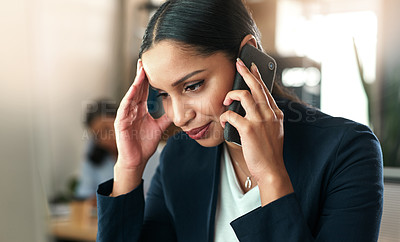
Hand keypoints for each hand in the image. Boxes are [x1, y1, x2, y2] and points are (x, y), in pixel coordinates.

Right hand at [112, 60, 170, 195]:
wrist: (136, 160)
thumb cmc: (144, 144)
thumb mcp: (159, 127)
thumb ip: (166, 117)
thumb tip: (178, 109)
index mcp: (140, 109)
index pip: (144, 91)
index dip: (148, 79)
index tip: (152, 66)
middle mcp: (132, 110)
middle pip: (137, 89)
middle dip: (140, 75)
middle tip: (144, 61)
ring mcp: (125, 115)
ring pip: (131, 95)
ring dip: (135, 83)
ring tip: (140, 71)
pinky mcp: (120, 122)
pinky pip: (125, 108)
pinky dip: (129, 98)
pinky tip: (134, 90)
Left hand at [220, 58, 292, 204]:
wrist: (272, 170)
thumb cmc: (269, 153)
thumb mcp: (274, 131)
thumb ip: (267, 118)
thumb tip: (255, 109)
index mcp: (275, 113)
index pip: (265, 90)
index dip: (257, 76)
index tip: (251, 67)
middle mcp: (269, 113)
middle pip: (256, 86)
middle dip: (245, 72)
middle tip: (238, 63)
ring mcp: (260, 120)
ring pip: (244, 95)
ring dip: (231, 94)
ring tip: (226, 101)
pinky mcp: (248, 129)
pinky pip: (232, 115)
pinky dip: (225, 116)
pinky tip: (224, 121)